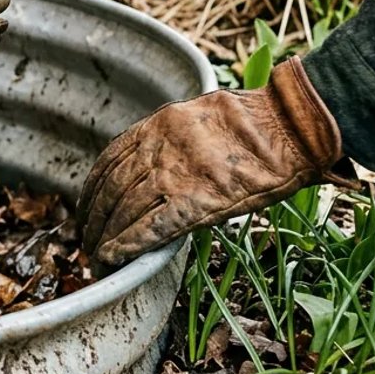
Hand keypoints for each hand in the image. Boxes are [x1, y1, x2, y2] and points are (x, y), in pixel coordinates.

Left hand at [80, 57, 346, 264]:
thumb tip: (157, 158)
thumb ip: (174, 137)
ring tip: (95, 255)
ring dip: (105, 236)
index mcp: (158, 125)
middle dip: (93, 217)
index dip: (93, 188)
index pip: (110, 160)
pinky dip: (126, 245)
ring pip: (124, 210)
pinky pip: (150, 228)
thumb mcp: (202, 115)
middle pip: (111, 188)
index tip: (85, 206)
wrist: (290, 127)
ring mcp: (175, 175)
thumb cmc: (259, 122)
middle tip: (84, 238)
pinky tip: (112, 258)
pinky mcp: (195, 203)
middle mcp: (158, 148)